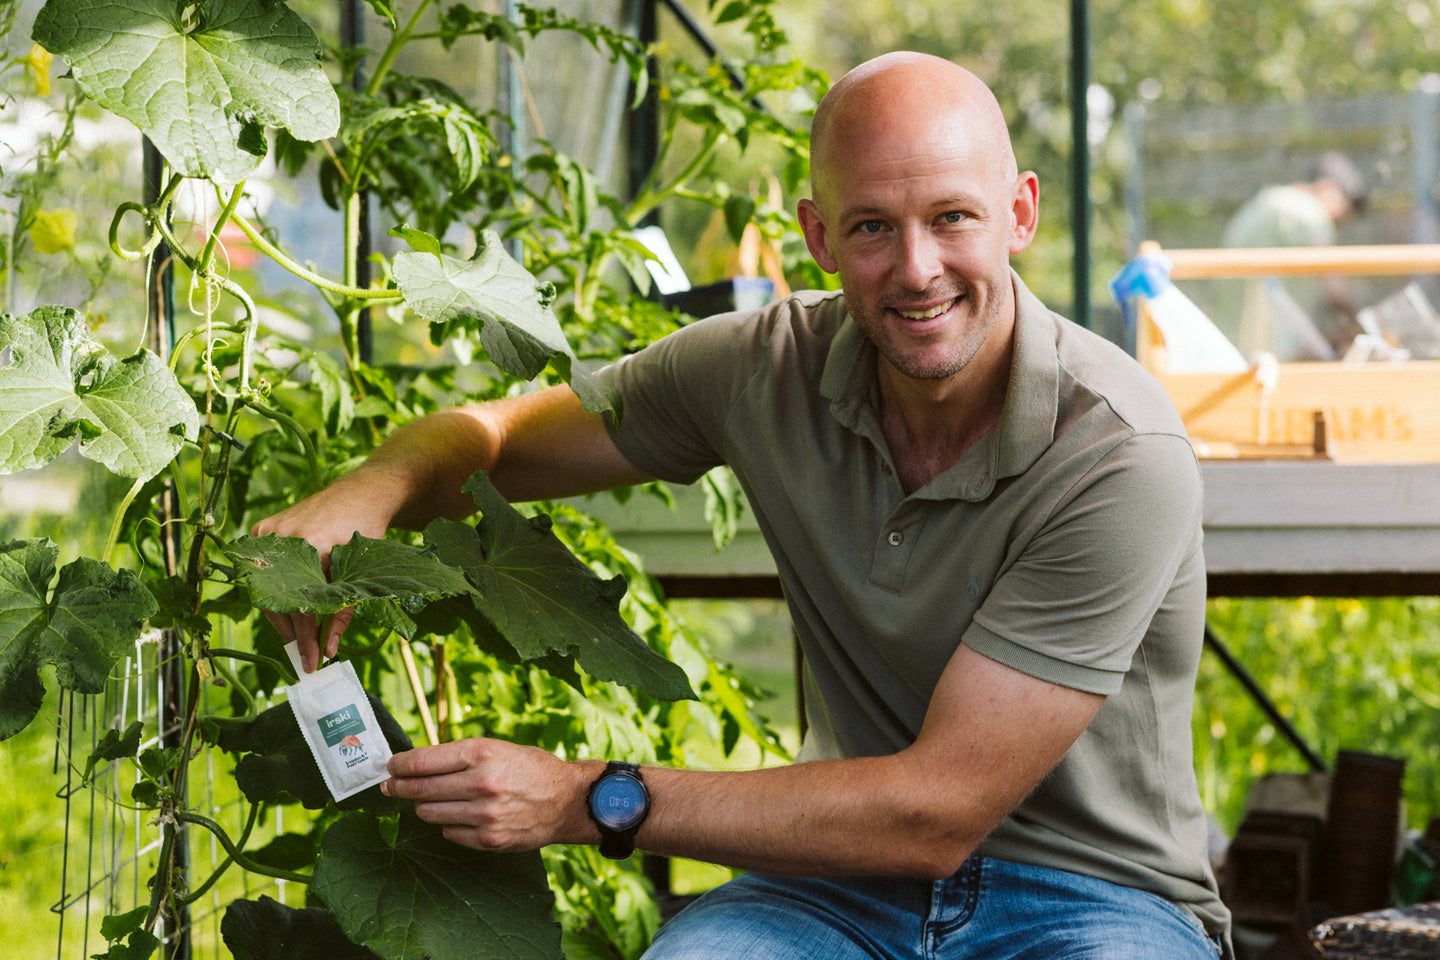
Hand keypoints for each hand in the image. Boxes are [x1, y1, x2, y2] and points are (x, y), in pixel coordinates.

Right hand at [250, 482, 389, 671]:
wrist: (359, 494)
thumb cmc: (366, 530)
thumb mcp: (362, 572)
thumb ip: (344, 611)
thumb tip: (330, 649)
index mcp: (313, 546)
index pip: (303, 607)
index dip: (307, 640)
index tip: (312, 663)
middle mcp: (285, 538)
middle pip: (279, 601)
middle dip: (292, 633)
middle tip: (305, 654)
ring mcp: (269, 533)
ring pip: (268, 589)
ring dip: (283, 615)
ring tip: (300, 636)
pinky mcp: (262, 531)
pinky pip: (264, 572)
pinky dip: (277, 591)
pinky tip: (292, 608)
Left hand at [381, 739, 600, 851]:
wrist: (568, 800)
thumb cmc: (530, 768)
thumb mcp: (497, 748)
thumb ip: (459, 756)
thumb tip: (415, 764)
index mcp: (481, 753)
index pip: (422, 762)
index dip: (398, 765)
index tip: (390, 767)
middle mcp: (481, 783)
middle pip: (419, 789)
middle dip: (398, 787)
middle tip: (390, 786)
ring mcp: (484, 815)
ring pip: (430, 813)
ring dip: (425, 806)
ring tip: (431, 800)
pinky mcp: (489, 839)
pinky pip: (449, 833)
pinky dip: (449, 824)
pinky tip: (461, 815)